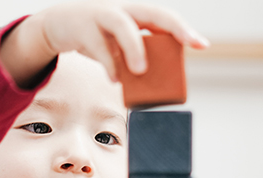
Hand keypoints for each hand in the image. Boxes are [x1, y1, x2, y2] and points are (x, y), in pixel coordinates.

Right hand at [0, 1, 208, 86]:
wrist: (60, 24)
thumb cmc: (98, 36)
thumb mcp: (119, 44)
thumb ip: (135, 57)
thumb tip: (152, 83)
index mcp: (136, 13)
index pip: (165, 17)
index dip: (184, 29)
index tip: (202, 45)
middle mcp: (122, 10)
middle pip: (151, 12)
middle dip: (173, 27)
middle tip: (187, 45)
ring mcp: (101, 16)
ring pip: (121, 25)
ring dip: (133, 47)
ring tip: (140, 71)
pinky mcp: (82, 28)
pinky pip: (98, 46)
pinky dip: (108, 64)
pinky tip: (115, 79)